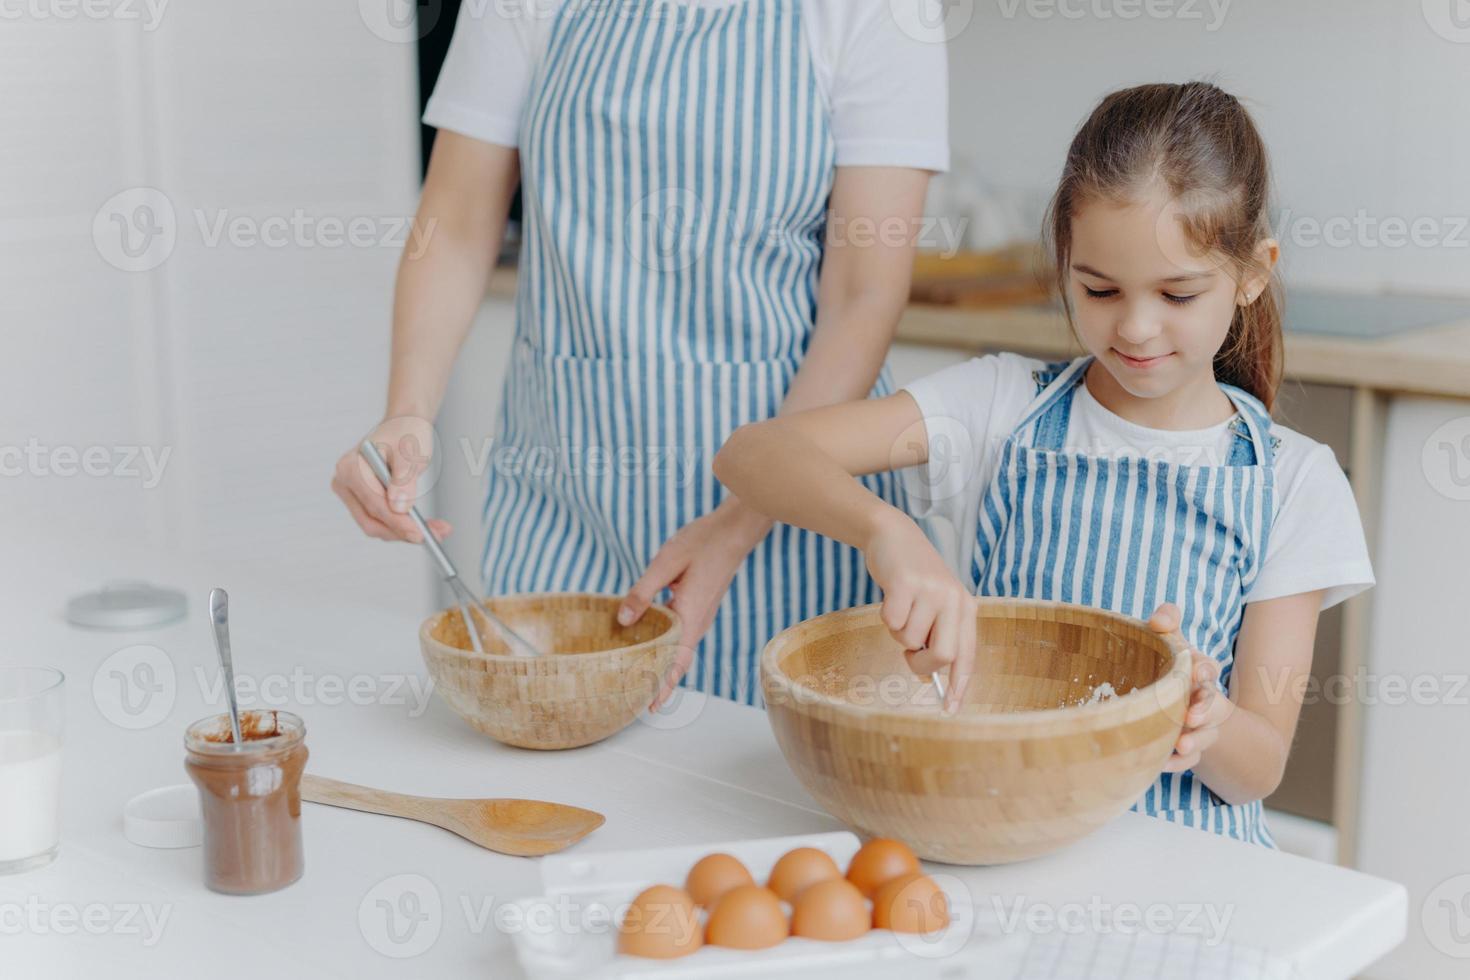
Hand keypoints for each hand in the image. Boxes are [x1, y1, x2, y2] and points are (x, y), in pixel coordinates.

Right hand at [331, 416, 450, 543]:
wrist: (405, 426)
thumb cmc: (406, 432)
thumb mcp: (410, 452)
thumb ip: (404, 479)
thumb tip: (399, 507)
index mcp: (351, 468)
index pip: (374, 505)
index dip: (398, 522)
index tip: (420, 533)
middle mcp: (345, 482)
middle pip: (372, 521)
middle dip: (404, 532)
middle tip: (436, 534)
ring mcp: (352, 494)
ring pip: (378, 525)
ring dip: (406, 532)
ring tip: (438, 530)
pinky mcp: (363, 501)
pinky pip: (382, 521)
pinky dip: (403, 526)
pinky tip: (425, 525)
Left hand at [620, 498, 773, 708]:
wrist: (734, 530)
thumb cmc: (702, 542)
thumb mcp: (665, 563)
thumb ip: (643, 592)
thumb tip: (622, 619)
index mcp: (690, 615)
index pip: (676, 660)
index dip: (663, 685)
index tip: (652, 707)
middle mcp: (698, 621)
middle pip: (680, 662)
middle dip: (662, 683)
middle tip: (642, 703)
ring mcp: (701, 615)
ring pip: (682, 650)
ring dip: (666, 667)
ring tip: (645, 680)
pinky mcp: (700, 606)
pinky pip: (684, 635)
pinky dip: (670, 648)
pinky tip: (654, 645)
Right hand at [862, 508, 974, 713]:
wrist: (894, 536)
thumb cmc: (914, 579)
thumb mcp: (936, 604)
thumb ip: (939, 634)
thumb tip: (931, 676)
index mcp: (966, 608)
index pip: (967, 656)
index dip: (958, 686)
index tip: (949, 709)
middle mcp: (954, 599)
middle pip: (943, 654)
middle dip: (921, 664)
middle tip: (908, 655)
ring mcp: (931, 591)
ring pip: (910, 639)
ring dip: (897, 633)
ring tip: (900, 609)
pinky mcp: (905, 583)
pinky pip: (891, 622)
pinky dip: (884, 618)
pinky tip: (890, 598)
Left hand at [1147, 602, 1232, 772]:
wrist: (1188, 708)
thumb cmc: (1173, 669)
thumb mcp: (1173, 643)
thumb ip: (1168, 623)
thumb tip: (1159, 620)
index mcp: (1201, 674)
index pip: (1208, 669)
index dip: (1203, 670)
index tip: (1196, 671)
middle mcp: (1206, 702)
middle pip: (1213, 707)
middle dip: (1204, 711)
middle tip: (1191, 715)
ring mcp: (1201, 728)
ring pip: (1203, 736)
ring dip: (1194, 741)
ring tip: (1181, 744)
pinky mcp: (1190, 749)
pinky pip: (1189, 760)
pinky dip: (1178, 762)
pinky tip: (1162, 764)